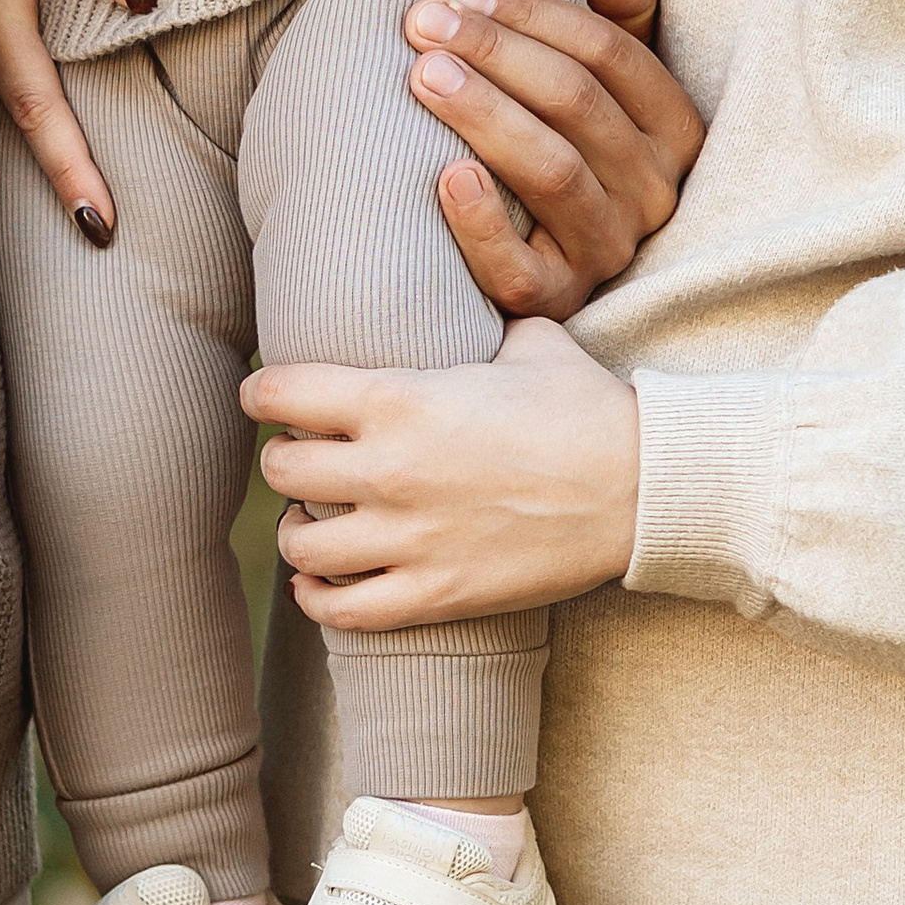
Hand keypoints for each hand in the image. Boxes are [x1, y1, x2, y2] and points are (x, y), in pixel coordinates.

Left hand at [243, 318, 640, 628]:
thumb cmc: (586, 407)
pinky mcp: (436, 594)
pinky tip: (318, 582)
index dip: (263, 394)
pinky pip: (345, 610)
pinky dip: (318, 597)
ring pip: (301, 544)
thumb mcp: (526, 340)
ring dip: (298, 529)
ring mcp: (409, 540)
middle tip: (304, 456)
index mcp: (399, 399)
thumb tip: (465, 294)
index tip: (265, 398)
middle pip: (281, 470)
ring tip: (313, 520)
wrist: (641, 488)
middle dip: (284, 459)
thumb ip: (474, 322)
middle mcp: (389, 470)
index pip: (281, 394)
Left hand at [405, 0, 701, 321]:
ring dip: (485, 115)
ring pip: (552, 172)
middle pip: (576, 104)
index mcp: (674, 127)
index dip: (535, 13)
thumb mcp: (612, 62)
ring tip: (423, 74)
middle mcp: (654, 191)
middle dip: (496, 52)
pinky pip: (520, 270)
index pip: (609, 53)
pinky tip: (443, 174)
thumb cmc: (571, 130)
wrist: (540, 242)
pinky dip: (481, 224)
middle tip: (424, 22)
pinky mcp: (556, 301)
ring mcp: (609, 249)